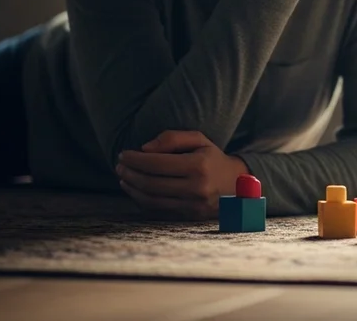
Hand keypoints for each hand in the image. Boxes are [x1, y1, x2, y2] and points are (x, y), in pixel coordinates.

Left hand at [115, 130, 250, 220]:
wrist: (237, 186)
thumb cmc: (213, 159)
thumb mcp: (199, 140)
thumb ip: (172, 138)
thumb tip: (144, 149)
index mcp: (199, 166)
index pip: (157, 163)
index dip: (135, 159)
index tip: (123, 154)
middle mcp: (196, 188)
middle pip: (151, 183)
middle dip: (130, 173)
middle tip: (119, 165)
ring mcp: (193, 206)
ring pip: (151, 200)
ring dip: (132, 188)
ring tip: (123, 177)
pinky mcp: (188, 218)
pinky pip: (157, 210)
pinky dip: (141, 200)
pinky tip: (135, 190)